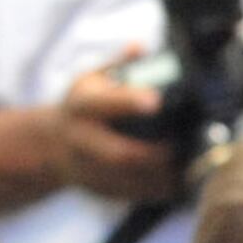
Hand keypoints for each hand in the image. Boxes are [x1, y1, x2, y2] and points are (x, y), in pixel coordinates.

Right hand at [51, 57, 183, 205]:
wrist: (51, 147)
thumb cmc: (82, 107)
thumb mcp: (90, 79)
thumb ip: (118, 64)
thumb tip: (139, 47)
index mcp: (82, 108)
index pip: (103, 104)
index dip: (129, 102)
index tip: (155, 100)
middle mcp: (82, 141)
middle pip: (119, 153)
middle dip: (154, 153)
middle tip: (181, 144)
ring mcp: (90, 170)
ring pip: (131, 181)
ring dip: (164, 175)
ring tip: (192, 164)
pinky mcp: (102, 190)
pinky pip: (135, 196)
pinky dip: (162, 191)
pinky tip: (184, 181)